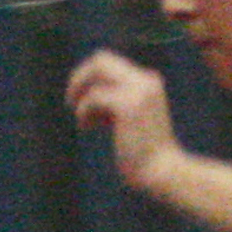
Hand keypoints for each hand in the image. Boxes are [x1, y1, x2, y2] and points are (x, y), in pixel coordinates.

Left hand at [66, 48, 179, 192]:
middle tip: (70, 101)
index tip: (82, 99)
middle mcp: (145, 80)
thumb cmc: (143, 152)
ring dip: (80, 95)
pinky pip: (93, 97)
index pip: (109, 62)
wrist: (160, 172)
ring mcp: (138, 91)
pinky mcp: (128, 106)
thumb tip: (86, 91)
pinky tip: (86, 127)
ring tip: (84, 121)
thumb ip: (113, 101)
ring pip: (96, 72)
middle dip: (79, 77)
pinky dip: (84, 111)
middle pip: (101, 58)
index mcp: (148, 81)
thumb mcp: (128, 119)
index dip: (89, 77)